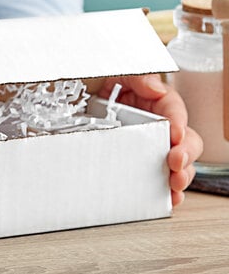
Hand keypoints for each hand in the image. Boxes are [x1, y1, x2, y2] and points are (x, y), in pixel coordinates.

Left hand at [98, 74, 202, 206]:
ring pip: (181, 164)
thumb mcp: (121, 76)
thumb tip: (154, 88)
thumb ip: (139, 79)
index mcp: (160, 104)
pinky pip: (162, 180)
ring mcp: (156, 148)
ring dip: (181, 175)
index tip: (175, 132)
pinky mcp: (145, 164)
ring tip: (174, 183)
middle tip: (175, 161)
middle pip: (187, 141)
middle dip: (185, 153)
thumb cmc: (110, 90)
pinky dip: (166, 191)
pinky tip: (167, 198)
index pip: (175, 111)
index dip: (178, 122)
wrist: (86, 106)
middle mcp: (164, 128)